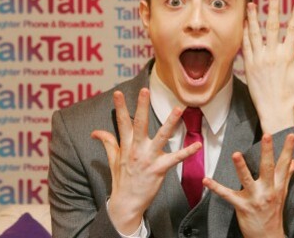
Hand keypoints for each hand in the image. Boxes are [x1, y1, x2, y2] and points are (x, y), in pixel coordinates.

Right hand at [91, 88, 201, 234]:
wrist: (126, 203)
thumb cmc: (122, 179)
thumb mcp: (112, 160)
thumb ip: (108, 142)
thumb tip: (95, 132)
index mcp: (126, 146)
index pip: (122, 123)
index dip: (120, 107)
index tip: (118, 93)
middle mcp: (136, 149)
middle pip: (139, 124)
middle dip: (142, 106)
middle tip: (144, 90)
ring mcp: (148, 158)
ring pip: (161, 136)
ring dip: (170, 122)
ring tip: (178, 109)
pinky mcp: (159, 169)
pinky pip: (175, 158)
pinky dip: (187, 152)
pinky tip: (197, 145)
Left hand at [203, 133, 293, 237]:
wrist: (268, 236)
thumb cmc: (274, 212)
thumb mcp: (282, 192)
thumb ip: (287, 174)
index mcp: (277, 186)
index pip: (284, 165)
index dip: (288, 150)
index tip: (291, 135)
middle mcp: (268, 191)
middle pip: (268, 168)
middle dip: (267, 151)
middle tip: (267, 135)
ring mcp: (255, 199)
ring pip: (247, 179)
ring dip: (241, 167)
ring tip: (236, 154)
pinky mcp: (242, 206)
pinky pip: (227, 195)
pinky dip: (216, 187)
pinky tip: (206, 180)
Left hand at [243, 0, 293, 132]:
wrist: (274, 112)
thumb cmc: (293, 99)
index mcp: (288, 56)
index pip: (293, 30)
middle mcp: (272, 55)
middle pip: (272, 26)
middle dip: (273, 9)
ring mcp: (259, 60)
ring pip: (255, 33)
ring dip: (253, 17)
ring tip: (251, 4)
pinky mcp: (249, 66)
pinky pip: (246, 45)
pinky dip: (245, 33)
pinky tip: (244, 24)